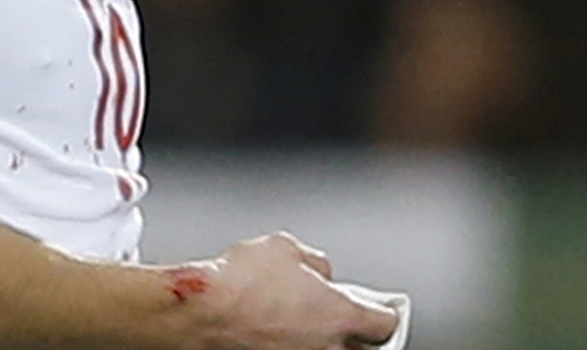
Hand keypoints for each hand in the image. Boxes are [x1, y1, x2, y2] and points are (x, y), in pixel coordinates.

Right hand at [190, 232, 398, 349]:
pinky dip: (291, 345)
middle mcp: (328, 348)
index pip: (385, 324)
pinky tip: (275, 332)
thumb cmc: (242, 281)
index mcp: (342, 315)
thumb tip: (318, 270)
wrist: (202, 312)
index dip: (384, 313)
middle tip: (340, 317)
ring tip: (302, 324)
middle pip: (361, 349)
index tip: (379, 307)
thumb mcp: (284, 247)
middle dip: (354, 334)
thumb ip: (314, 261)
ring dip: (322, 342)